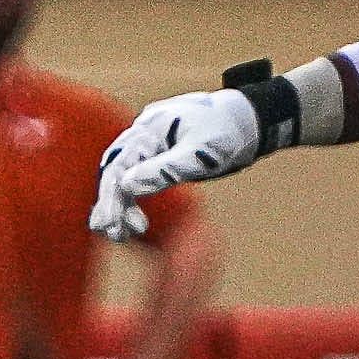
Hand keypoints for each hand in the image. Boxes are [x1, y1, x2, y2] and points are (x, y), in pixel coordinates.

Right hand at [90, 89, 261, 239]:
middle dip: (112, 204)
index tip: (115, 222)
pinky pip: (133, 181)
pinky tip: (129, 224)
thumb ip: (165, 169)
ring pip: (121, 178)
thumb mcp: (200, 153)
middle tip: (117, 234)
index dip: (113, 194)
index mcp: (149, 128)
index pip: (119, 163)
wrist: (245, 122)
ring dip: (118, 207)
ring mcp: (147, 147)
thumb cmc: (227, 132)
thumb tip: (128, 186)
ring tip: (120, 235)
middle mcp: (142, 136)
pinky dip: (128, 202)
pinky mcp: (155, 160)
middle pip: (114, 172)